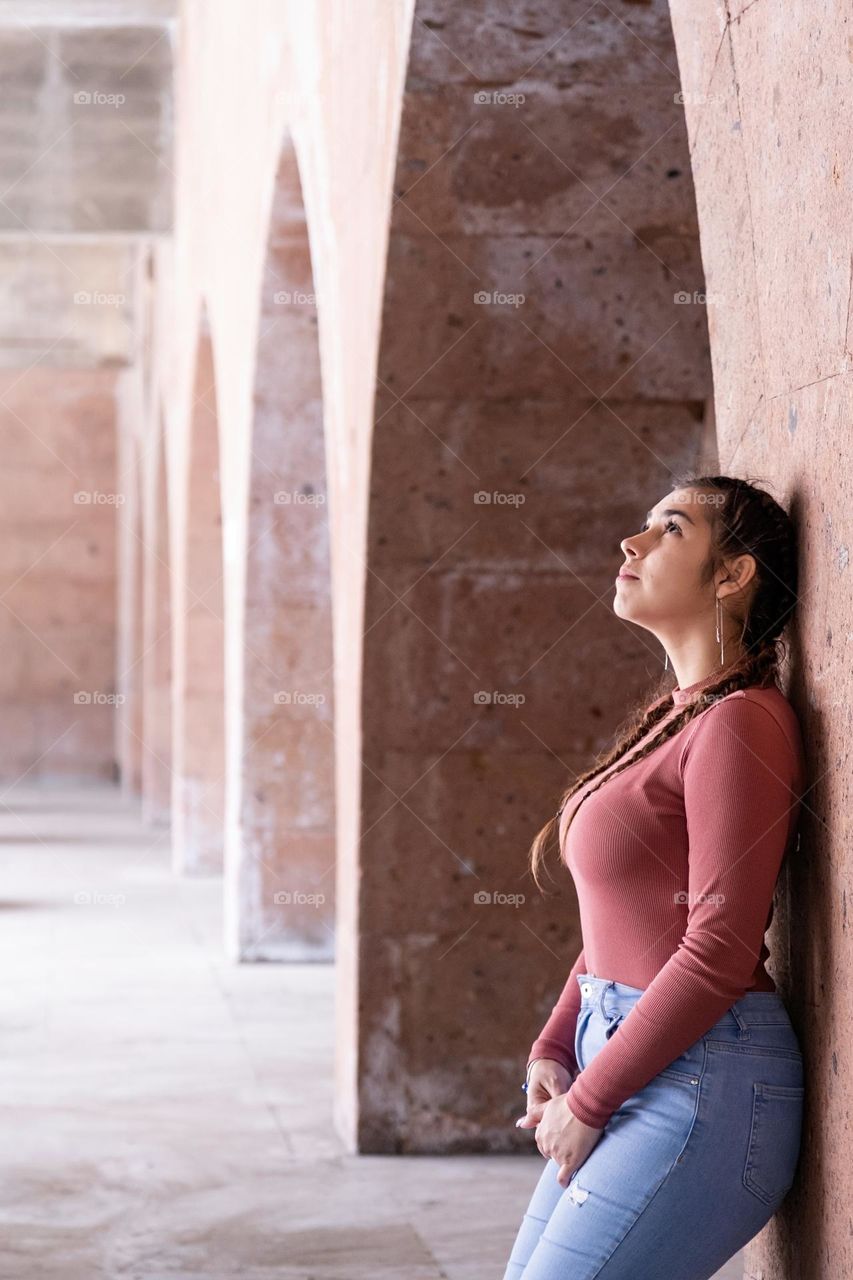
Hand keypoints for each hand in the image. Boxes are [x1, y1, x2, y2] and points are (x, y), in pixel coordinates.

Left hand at [516, 1061, 604, 1186]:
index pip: (545, 1145)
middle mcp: (546, 1145)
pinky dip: (565, 1181)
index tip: (565, 1138)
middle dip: (560, 1151)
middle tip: (573, 1141)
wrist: (585, 1106)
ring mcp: (557, 1154)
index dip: (555, 1142)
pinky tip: (567, 1182)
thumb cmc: (568, 1104)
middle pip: (552, 1155)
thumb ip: (533, 1116)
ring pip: (560, 1163)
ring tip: (579, 1146)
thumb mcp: (547, 1106)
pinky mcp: (570, 1161)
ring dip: (567, 1160)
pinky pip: (564, 1177)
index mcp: (540, 1134)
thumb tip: (520, 1124)